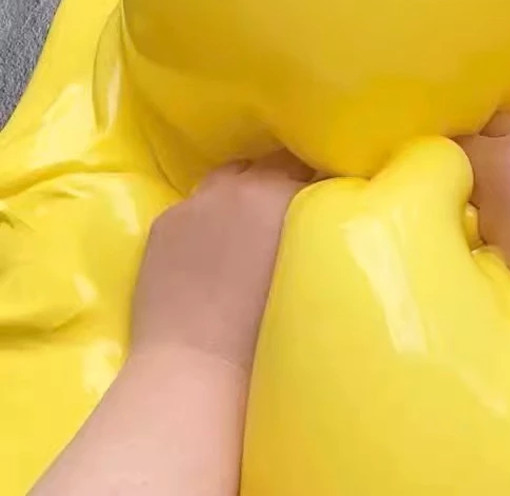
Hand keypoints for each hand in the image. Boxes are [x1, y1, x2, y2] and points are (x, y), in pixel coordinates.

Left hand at [131, 151, 311, 370]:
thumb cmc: (269, 328)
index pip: (309, 166)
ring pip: (230, 177)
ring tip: (251, 219)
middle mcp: (237, 187)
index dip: (319, 180)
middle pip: (270, 163)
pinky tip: (212, 246)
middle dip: (284, 178)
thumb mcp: (309, 265)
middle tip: (293, 206)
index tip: (326, 194)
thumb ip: (313, 225)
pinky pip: (195, 205)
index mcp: (280, 194)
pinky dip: (209, 215)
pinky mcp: (165, 222)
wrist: (197, 365)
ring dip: (244, 190)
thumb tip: (317, 210)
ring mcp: (196, 203)